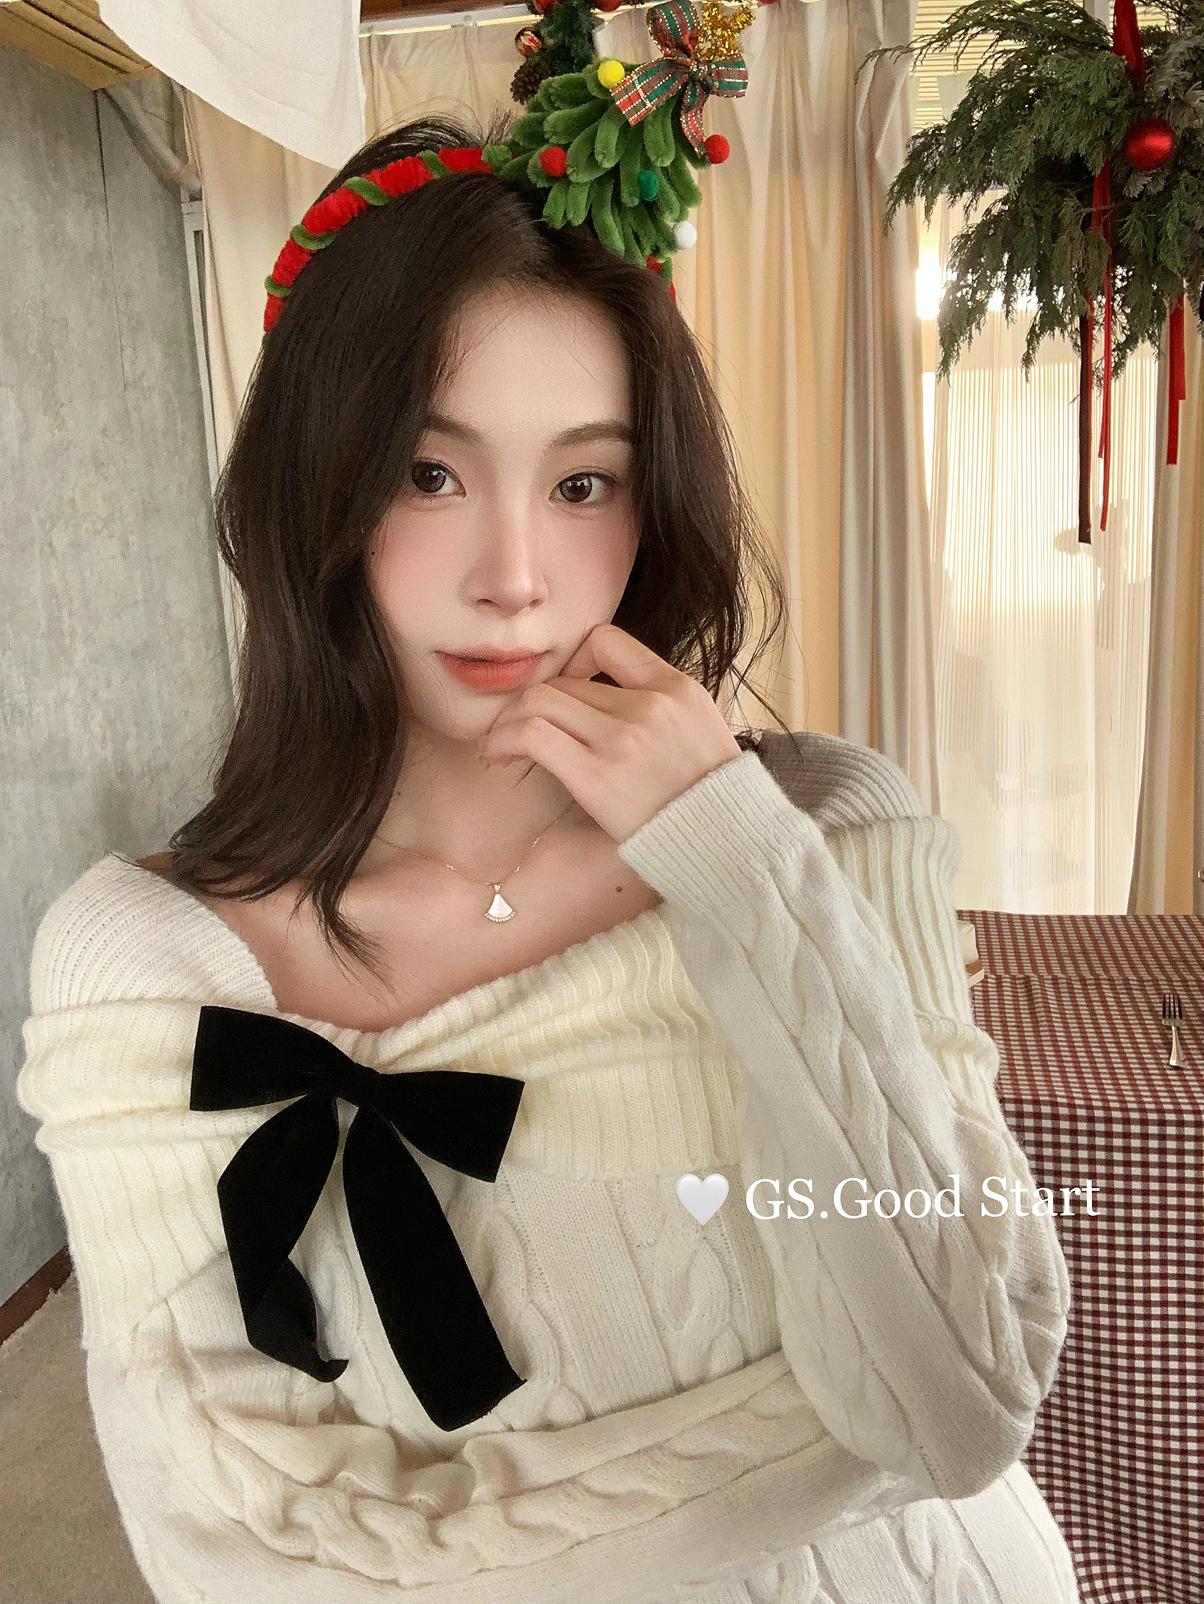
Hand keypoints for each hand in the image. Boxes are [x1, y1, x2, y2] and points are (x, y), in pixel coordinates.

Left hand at [479, 623, 742, 842]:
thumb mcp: (700, 727)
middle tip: (517, 728)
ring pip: (540, 700)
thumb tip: (604, 698)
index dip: (574, 661)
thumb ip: (659, 704)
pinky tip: (498, 753)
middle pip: (564, 681)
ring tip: (501, 742)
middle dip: (533, 703)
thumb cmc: (710, 797)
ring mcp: (622, 739)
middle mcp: (647, 705)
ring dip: (509, 719)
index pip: (605, 640)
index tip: (568, 692)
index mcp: (675, 687)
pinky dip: (504, 738)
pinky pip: (534, 736)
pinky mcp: (598, 777)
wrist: (729, 842)